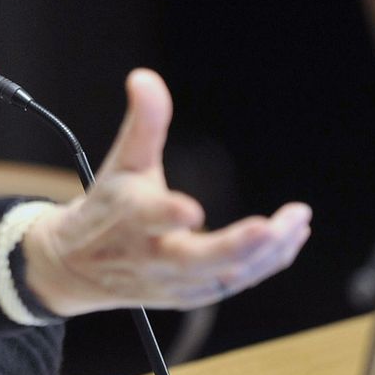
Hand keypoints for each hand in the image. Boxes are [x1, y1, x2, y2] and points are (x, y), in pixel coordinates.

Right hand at [22, 69, 311, 316]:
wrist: (77, 266)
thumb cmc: (107, 208)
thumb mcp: (121, 163)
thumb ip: (143, 123)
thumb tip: (144, 78)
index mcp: (131, 220)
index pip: (149, 218)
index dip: (169, 215)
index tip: (191, 209)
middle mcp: (153, 257)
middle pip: (197, 261)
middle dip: (237, 247)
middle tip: (271, 227)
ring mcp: (174, 283)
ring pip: (227, 275)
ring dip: (267, 251)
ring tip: (296, 221)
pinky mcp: (191, 297)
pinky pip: (236, 283)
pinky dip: (266, 262)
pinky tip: (288, 239)